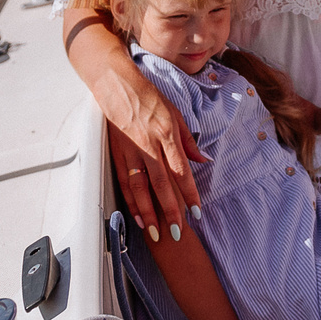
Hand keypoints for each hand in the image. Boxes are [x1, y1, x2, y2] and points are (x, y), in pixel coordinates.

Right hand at [93, 63, 207, 234]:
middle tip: (178, 231)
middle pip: (162, 184)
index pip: (181, 171)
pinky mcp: (117, 154)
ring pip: (141, 188)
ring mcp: (131, 151)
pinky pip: (125, 182)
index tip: (197, 211)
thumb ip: (188, 141)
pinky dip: (131, 202)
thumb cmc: (150, 98)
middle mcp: (150, 145)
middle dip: (171, 210)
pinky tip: (137, 216)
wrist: (119, 86)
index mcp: (167, 135)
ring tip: (156, 232)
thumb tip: (203, 159)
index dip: (190, 193)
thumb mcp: (176, 114)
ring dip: (149, 213)